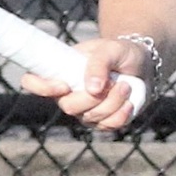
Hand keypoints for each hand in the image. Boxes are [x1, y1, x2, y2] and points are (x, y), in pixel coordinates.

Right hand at [21, 36, 150, 132]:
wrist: (143, 66)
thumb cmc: (120, 53)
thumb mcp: (111, 48)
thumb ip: (99, 63)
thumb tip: (93, 89)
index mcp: (60, 71)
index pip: (33, 81)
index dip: (41, 87)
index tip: (64, 85)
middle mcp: (67, 94)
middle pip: (68, 107)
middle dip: (94, 97)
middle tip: (114, 81)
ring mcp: (83, 111)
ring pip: (91, 118)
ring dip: (114, 102)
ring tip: (126, 85)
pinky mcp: (101, 122)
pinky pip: (107, 127)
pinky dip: (122, 114)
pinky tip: (129, 102)